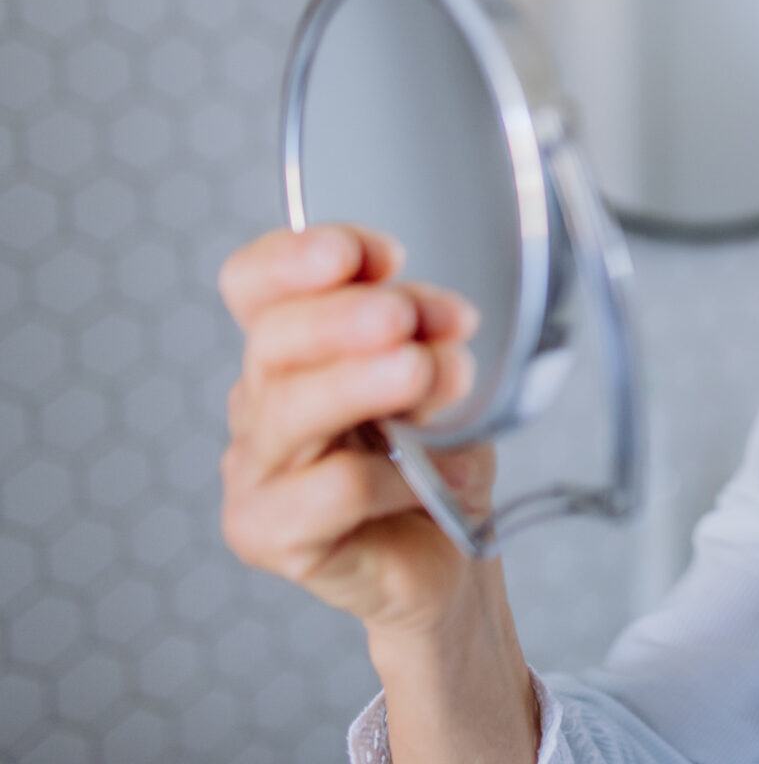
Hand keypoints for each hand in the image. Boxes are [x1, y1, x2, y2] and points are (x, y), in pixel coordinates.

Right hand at [218, 224, 489, 634]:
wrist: (449, 557)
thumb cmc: (434, 460)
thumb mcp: (441, 377)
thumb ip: (426, 339)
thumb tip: (435, 326)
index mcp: (292, 347)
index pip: (256, 283)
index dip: (299, 258)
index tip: (379, 255)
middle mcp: (262, 400)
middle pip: (271, 339)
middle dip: (343, 317)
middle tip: (403, 317)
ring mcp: (256, 469)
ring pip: (291, 411)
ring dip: (362, 384)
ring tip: (425, 377)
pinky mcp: (267, 533)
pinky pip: (328, 490)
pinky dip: (389, 478)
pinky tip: (427, 482)